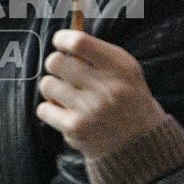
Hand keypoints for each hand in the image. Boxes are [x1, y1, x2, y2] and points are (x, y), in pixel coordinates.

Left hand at [35, 29, 167, 161]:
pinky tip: (65, 112)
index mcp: (120, 67)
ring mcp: (89, 109)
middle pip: (56, 61)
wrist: (139, 144)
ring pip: (47, 84)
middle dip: (55, 65)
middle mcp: (106, 87)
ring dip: (53, 89)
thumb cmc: (128, 100)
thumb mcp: (126, 71)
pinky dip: (50, 110)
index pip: (79, 42)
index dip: (62, 39)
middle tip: (64, 72)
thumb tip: (64, 38)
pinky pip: (44, 109)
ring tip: (67, 95)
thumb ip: (98, 53)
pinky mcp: (75, 128)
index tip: (60, 42)